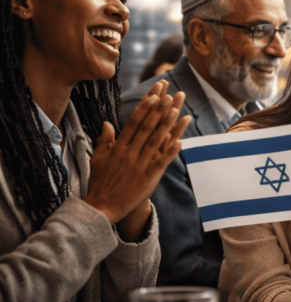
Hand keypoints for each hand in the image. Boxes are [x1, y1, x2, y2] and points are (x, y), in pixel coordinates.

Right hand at [84, 80, 191, 226]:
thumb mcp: (98, 159)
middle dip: (159, 110)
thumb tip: (108, 124)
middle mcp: (129, 153)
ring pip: (156, 141)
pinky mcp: (148, 178)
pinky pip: (161, 162)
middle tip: (170, 95)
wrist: (101, 207)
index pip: (134, 122)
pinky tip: (181, 141)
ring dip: (168, 125)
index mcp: (118, 147)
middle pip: (147, 127)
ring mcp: (139, 165)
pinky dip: (171, 151)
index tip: (154, 94)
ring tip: (178, 111)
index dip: (145, 107)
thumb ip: (104, 141)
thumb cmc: (100, 182)